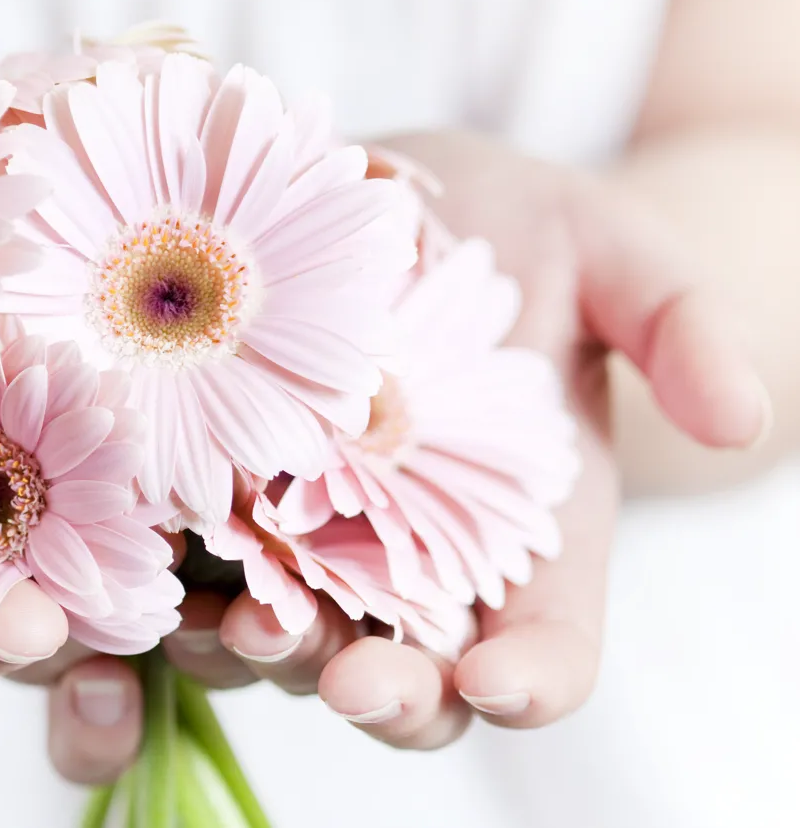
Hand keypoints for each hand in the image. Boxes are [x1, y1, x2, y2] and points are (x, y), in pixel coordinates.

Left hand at [46, 129, 771, 775]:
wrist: (394, 202)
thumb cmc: (517, 232)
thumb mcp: (612, 254)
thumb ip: (680, 328)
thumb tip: (739, 419)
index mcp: (529, 539)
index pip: (545, 646)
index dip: (531, 681)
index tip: (500, 681)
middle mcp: (415, 561)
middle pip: (405, 674)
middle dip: (379, 690)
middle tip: (347, 675)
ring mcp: (310, 538)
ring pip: (289, 641)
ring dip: (260, 653)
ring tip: (235, 622)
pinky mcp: (222, 495)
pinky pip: (197, 570)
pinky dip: (176, 590)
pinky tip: (152, 575)